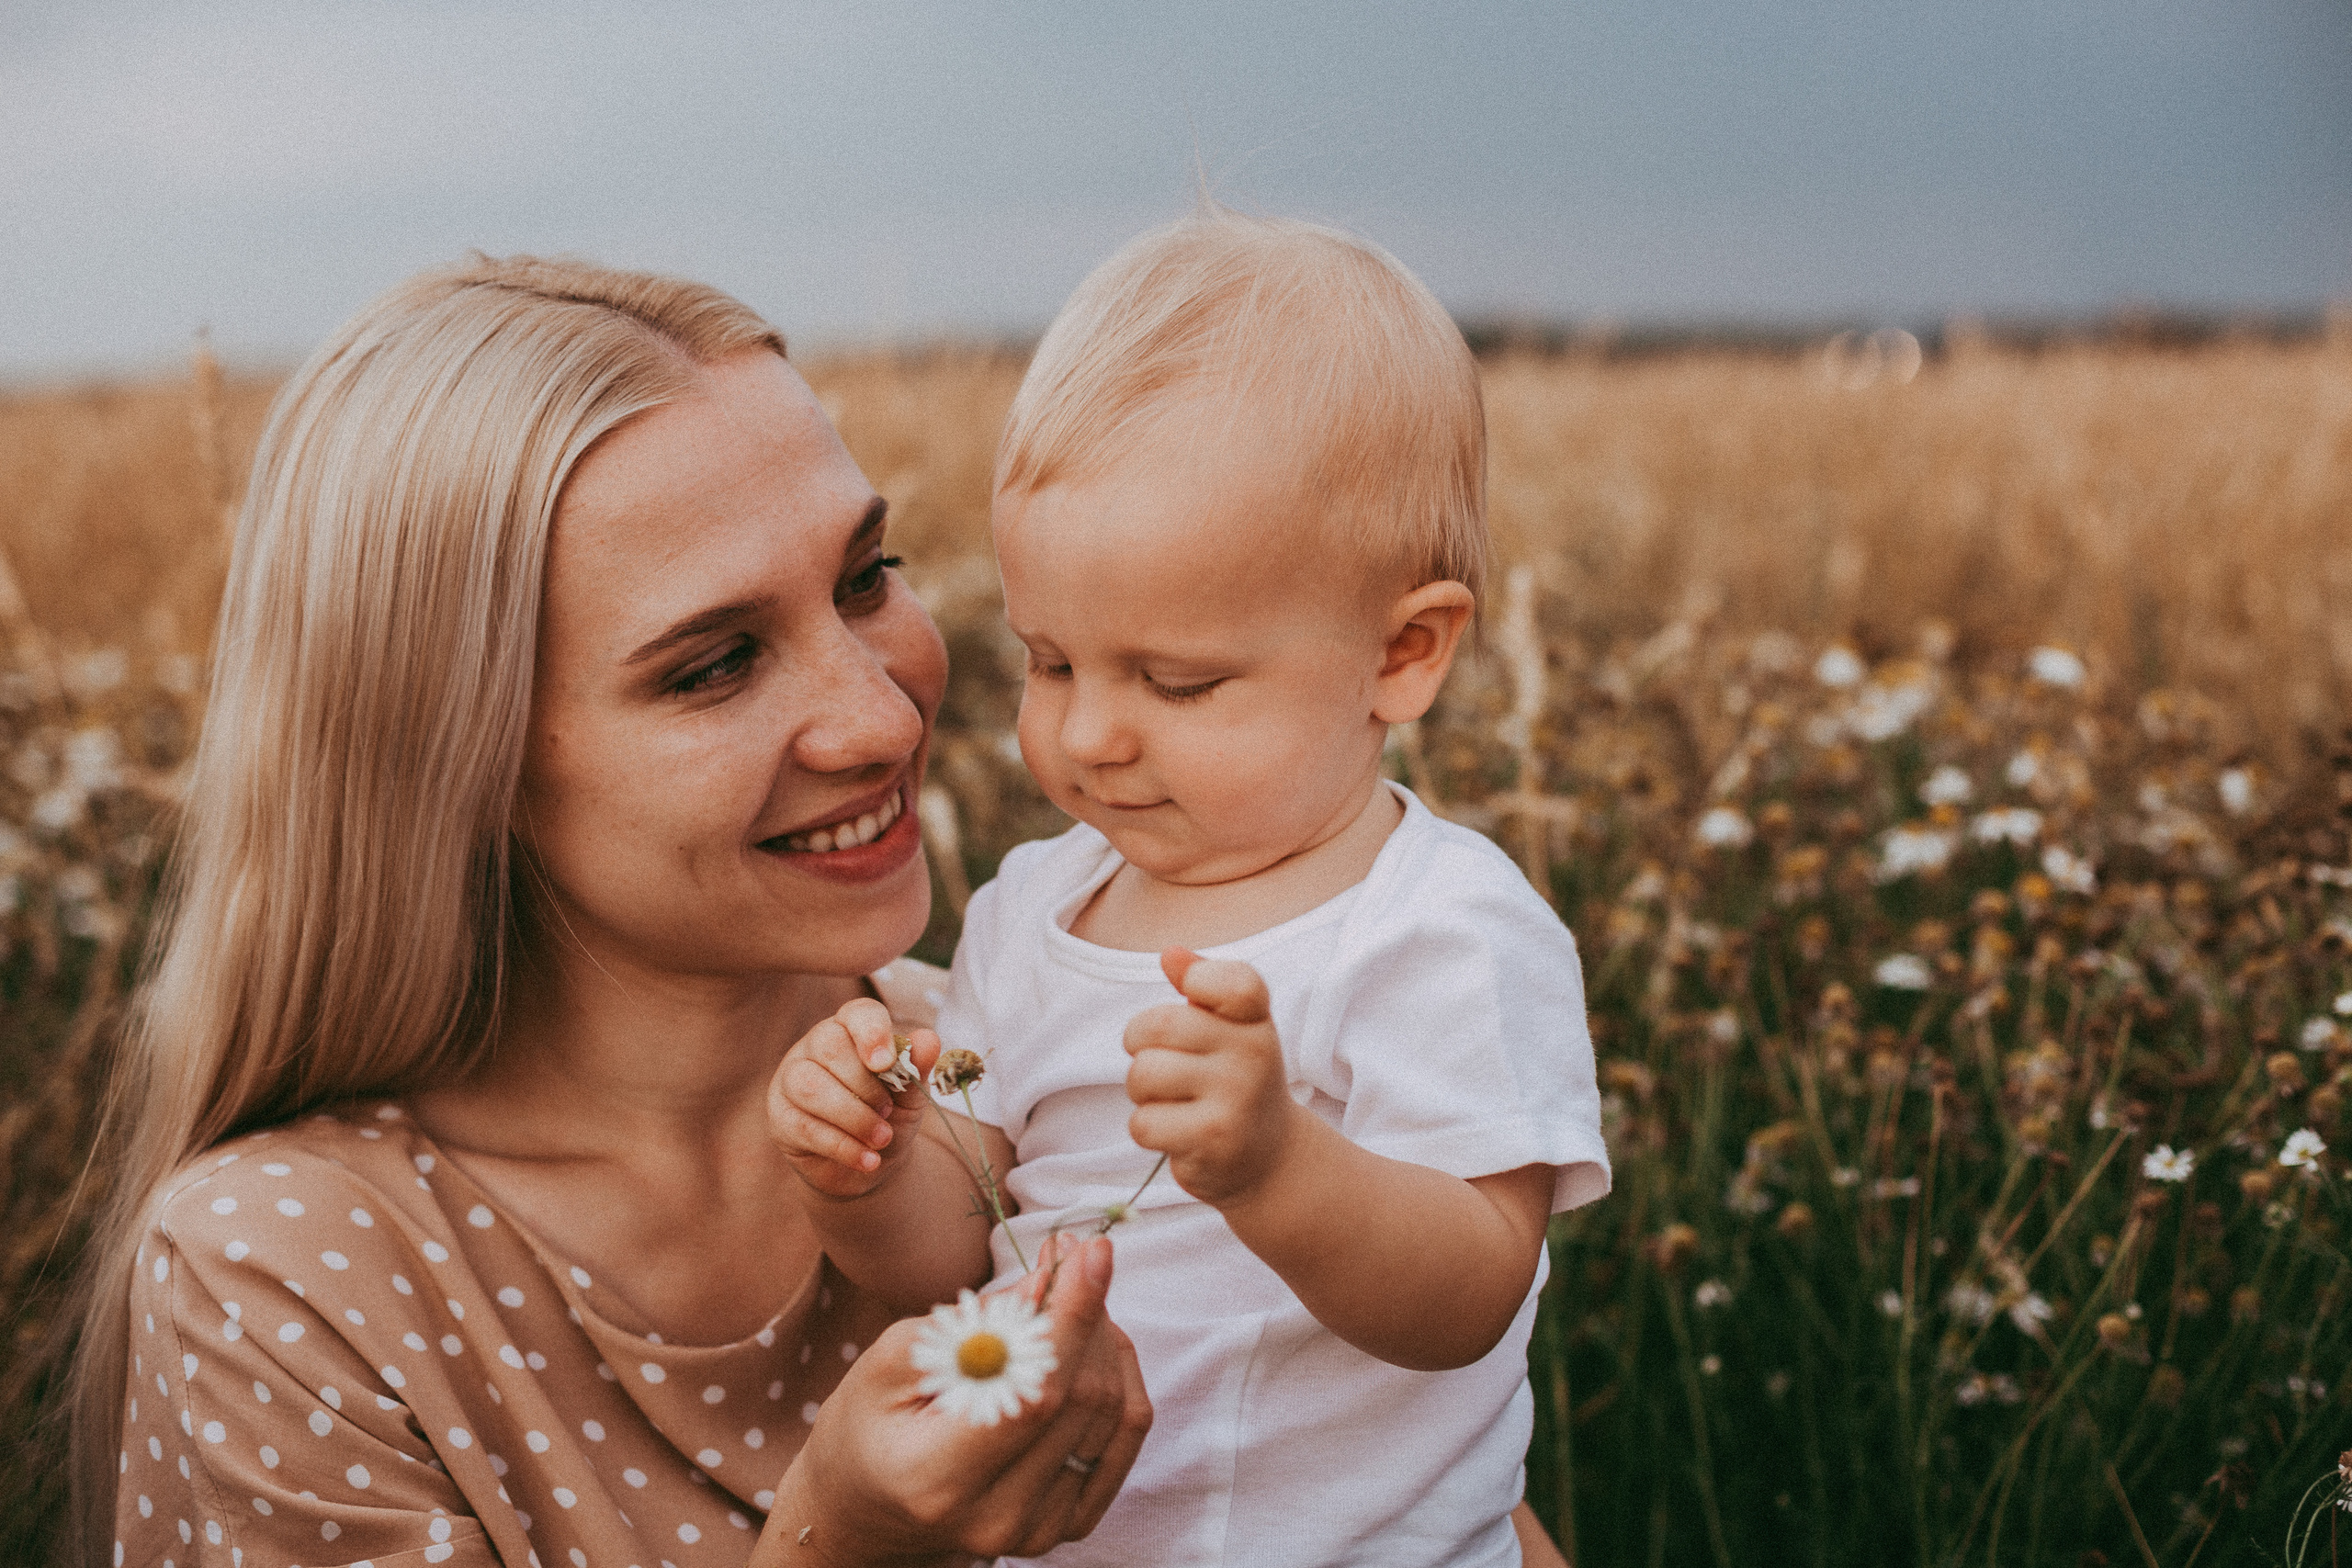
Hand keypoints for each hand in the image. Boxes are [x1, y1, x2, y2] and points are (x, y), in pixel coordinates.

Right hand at [760, 1234, 1150, 1564]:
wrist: (867, 1509)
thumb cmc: (867, 1426)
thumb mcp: (889, 1362)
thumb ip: (971, 1323)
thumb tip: (1050, 1282)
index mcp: (938, 1480)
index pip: (1033, 1395)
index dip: (1071, 1316)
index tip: (1090, 1251)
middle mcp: (997, 1517)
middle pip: (1078, 1399)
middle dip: (1086, 1311)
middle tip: (1073, 1254)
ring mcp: (1038, 1530)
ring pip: (1111, 1411)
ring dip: (1102, 1336)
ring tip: (1070, 1294)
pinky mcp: (1068, 1523)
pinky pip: (1123, 1435)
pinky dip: (1118, 1374)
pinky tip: (1091, 1340)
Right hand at [769, 997, 938, 1199]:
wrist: (868, 1164)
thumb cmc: (888, 1116)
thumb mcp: (911, 1094)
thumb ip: (917, 1067)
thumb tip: (928, 1039)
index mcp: (852, 1030)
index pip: (857, 1013)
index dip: (872, 1032)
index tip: (886, 1063)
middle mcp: (815, 1046)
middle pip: (830, 1046)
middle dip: (866, 1085)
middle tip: (888, 1111)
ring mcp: (791, 1079)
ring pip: (811, 1086)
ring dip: (854, 1117)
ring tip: (881, 1138)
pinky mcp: (780, 1117)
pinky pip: (803, 1126)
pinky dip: (842, 1146)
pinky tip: (867, 1159)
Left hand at [1122, 949, 1297, 1207]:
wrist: (1269, 1158)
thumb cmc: (1234, 1080)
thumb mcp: (1229, 1028)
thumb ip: (1202, 985)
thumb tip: (1171, 954)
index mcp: (1256, 1021)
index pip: (1235, 982)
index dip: (1200, 979)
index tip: (1194, 998)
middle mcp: (1254, 1056)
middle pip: (1157, 1025)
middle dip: (1139, 1044)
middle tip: (1161, 1061)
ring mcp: (1236, 1100)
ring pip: (1142, 1075)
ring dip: (1141, 1092)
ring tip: (1171, 1100)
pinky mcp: (1212, 1141)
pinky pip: (1143, 1123)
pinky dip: (1148, 1129)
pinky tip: (1177, 1132)